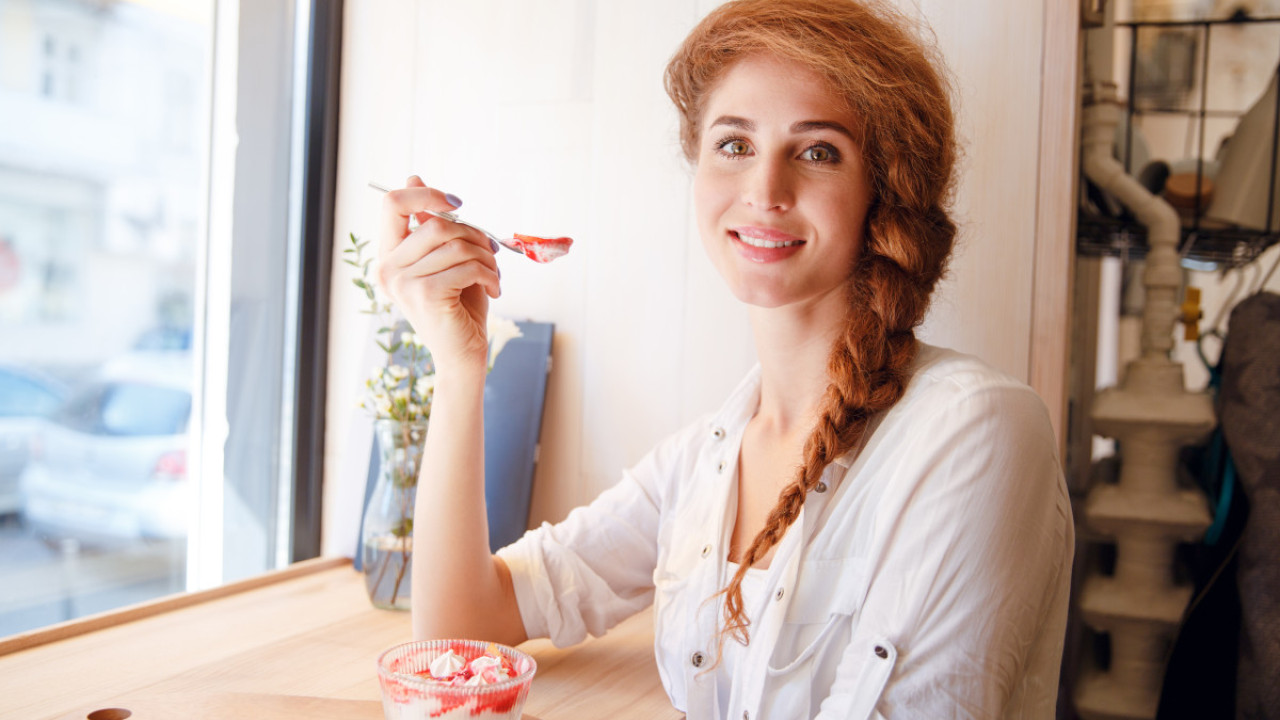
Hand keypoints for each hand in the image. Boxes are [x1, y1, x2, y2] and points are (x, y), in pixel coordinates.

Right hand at [378, 176, 499, 372]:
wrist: (462, 355)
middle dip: (474, 234)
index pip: (393, 204)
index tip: (458, 204)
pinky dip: (489, 275)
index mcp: (389, 256)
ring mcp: (403, 283)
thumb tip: (413, 178)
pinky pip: (466, 266)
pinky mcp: (425, 295)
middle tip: (491, 251)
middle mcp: (387, 268)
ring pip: (455, 244)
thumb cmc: (458, 307)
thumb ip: (430, 224)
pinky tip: (494, 289)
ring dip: (486, 257)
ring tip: (494, 274)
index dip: (427, 194)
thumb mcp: (446, 259)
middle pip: (435, 223)